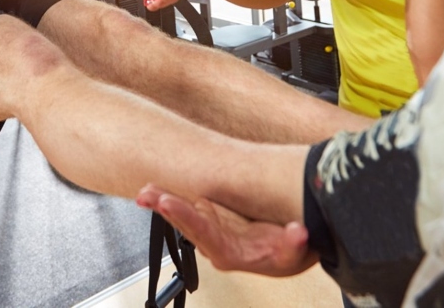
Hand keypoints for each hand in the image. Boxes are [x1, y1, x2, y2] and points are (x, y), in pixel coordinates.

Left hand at [136, 185, 315, 276]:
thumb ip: (294, 244)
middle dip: (166, 208)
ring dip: (163, 202)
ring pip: (183, 216)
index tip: (169, 203)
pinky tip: (157, 191)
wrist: (287, 251)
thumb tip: (298, 233)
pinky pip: (188, 207)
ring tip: (145, 191)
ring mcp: (211, 229)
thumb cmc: (288, 253)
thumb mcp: (295, 251)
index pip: (204, 234)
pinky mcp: (212, 218)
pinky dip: (172, 199)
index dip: (186, 218)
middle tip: (146, 193)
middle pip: (186, 225)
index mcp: (231, 253)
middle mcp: (215, 243)